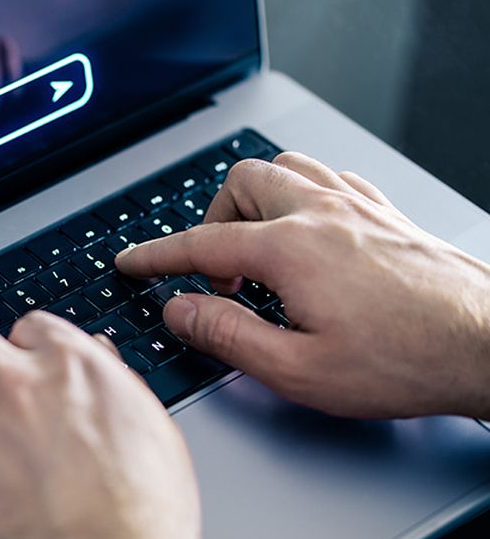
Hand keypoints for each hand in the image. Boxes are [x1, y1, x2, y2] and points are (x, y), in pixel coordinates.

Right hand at [116, 152, 489, 419]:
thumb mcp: (298, 370)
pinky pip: (327, 177)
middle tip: (216, 275)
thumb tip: (179, 309)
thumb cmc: (406, 360)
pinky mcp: (384, 212)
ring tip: (255, 249)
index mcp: (290, 250)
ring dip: (255, 201)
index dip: (157, 256)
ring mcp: (356, 206)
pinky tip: (305, 231)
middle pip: (240, 185)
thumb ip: (227, 335)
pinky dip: (299, 196)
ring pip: (283, 168)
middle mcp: (320, 213)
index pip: (200, 245)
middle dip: (212, 224)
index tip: (133, 262)